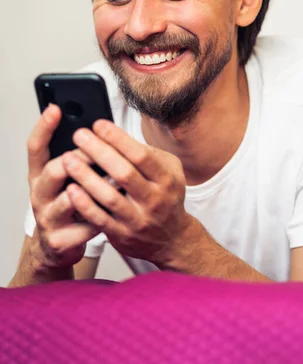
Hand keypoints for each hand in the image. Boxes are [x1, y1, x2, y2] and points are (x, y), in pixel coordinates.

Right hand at [27, 104, 100, 269]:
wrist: (57, 246)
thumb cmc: (68, 203)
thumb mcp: (67, 177)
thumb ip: (77, 157)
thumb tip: (98, 127)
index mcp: (39, 175)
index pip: (35, 147)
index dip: (44, 127)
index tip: (56, 108)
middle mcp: (39, 194)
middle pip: (52, 170)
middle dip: (77, 159)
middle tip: (97, 149)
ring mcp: (47, 218)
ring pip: (68, 200)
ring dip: (92, 189)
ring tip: (113, 180)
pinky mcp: (60, 240)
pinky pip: (84, 227)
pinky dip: (101, 218)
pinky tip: (116, 212)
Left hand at [62, 120, 190, 266]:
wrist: (172, 239)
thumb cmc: (165, 196)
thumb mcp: (169, 171)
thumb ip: (148, 154)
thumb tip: (117, 135)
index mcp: (166, 179)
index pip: (141, 156)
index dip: (118, 139)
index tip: (98, 125)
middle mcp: (154, 200)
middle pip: (124, 173)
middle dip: (99, 152)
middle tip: (79, 135)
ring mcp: (138, 220)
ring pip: (109, 197)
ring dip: (86, 177)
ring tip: (68, 159)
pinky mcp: (122, 235)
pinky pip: (100, 219)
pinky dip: (85, 204)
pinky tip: (71, 189)